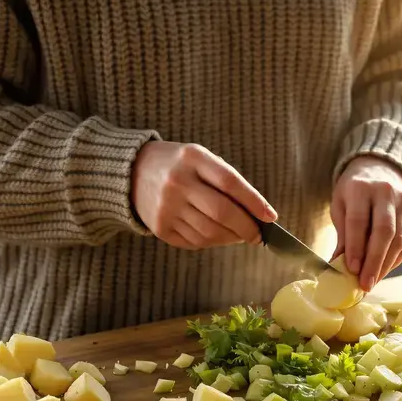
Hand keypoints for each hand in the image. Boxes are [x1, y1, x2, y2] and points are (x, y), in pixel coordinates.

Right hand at [132, 141, 276, 248]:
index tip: (270, 217)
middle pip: (222, 212)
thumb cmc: (179, 165)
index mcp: (191, 158)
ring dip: (232, 238)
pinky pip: (195, 242)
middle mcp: (177, 182)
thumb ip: (226, 180)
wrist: (131, 172)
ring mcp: (167, 207)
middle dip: (247, 228)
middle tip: (258, 235)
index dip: (254, 202)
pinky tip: (219, 236)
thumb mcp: (200, 158)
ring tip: (240, 235)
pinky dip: (213, 242)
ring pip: (210, 232)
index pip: (230, 182)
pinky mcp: (160, 227)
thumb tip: (257, 214)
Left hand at [331, 156, 401, 290]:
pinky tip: (383, 271)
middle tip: (365, 284)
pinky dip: (395, 262)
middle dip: (374, 262)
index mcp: (362, 188)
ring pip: (399, 241)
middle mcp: (388, 193)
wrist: (381, 171)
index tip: (351, 269)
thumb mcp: (340, 206)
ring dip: (385, 266)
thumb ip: (342, 234)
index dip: (355, 247)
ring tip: (372, 282)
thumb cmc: (354, 193)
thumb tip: (339, 267)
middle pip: (385, 232)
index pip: (359, 220)